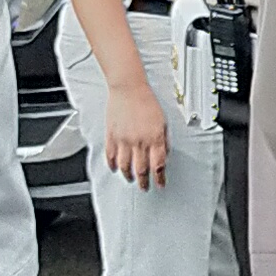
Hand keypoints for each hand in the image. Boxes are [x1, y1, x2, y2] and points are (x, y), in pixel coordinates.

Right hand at [101, 76, 171, 190]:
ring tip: (131, 179)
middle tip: (145, 187)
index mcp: (154, 137)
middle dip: (144, 182)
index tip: (160, 184)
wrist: (128, 88)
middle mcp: (139, 141)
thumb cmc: (146, 101)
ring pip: (125, 166)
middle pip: (142, 169)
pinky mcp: (111, 135)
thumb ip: (164, 139)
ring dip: (129, 176)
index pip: (158, 165)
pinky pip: (111, 156)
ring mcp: (124, 139)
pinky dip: (112, 165)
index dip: (160, 178)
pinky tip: (115, 168)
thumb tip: (164, 154)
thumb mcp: (163, 121)